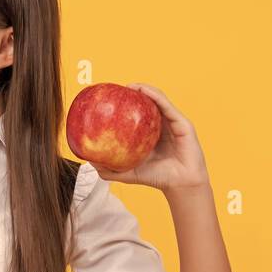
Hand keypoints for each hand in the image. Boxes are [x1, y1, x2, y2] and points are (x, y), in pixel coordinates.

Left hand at [91, 83, 209, 191]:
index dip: (126, 104)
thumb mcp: (128, 173)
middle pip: (147, 102)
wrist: (180, 185)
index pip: (137, 113)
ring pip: (158, 99)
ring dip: (144, 89)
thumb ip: (109, 170)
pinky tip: (143, 91)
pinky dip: (155, 96)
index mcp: (150, 133)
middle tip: (118, 89)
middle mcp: (161, 125)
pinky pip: (167, 106)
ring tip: (130, 86)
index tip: (110, 98)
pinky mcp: (182, 123)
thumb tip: (88, 162)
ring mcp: (172, 122)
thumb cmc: (157, 178)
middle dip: (133, 93)